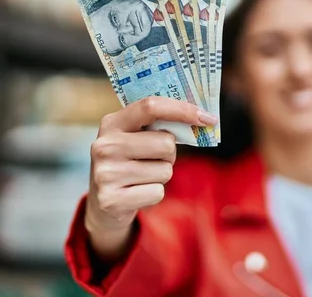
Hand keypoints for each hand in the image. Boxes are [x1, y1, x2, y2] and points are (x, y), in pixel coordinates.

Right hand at [85, 96, 217, 233]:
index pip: (151, 106)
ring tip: (141, 177)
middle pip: (166, 143)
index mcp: (112, 123)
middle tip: (153, 159)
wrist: (103, 205)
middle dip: (169, 154)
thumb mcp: (134, 138)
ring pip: (165, 170)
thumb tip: (202, 118)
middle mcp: (104, 146)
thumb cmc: (130, 163)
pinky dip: (154, 194)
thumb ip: (158, 125)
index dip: (183, 110)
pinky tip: (137, 193)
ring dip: (161, 175)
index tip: (208, 118)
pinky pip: (158, 192)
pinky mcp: (111, 199)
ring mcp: (105, 173)